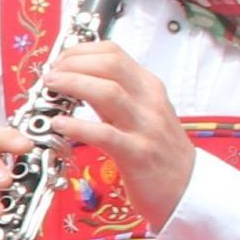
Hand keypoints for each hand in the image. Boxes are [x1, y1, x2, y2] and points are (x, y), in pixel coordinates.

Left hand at [39, 42, 191, 226]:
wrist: (189, 188)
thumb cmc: (158, 151)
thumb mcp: (140, 114)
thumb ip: (113, 96)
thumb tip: (77, 80)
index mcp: (149, 87)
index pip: (113, 52)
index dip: (80, 52)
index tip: (59, 61)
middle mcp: (149, 100)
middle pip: (110, 64)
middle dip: (73, 63)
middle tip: (50, 74)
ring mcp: (146, 126)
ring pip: (107, 92)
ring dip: (73, 84)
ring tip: (50, 88)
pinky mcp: (138, 153)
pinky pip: (104, 134)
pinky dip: (77, 126)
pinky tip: (59, 125)